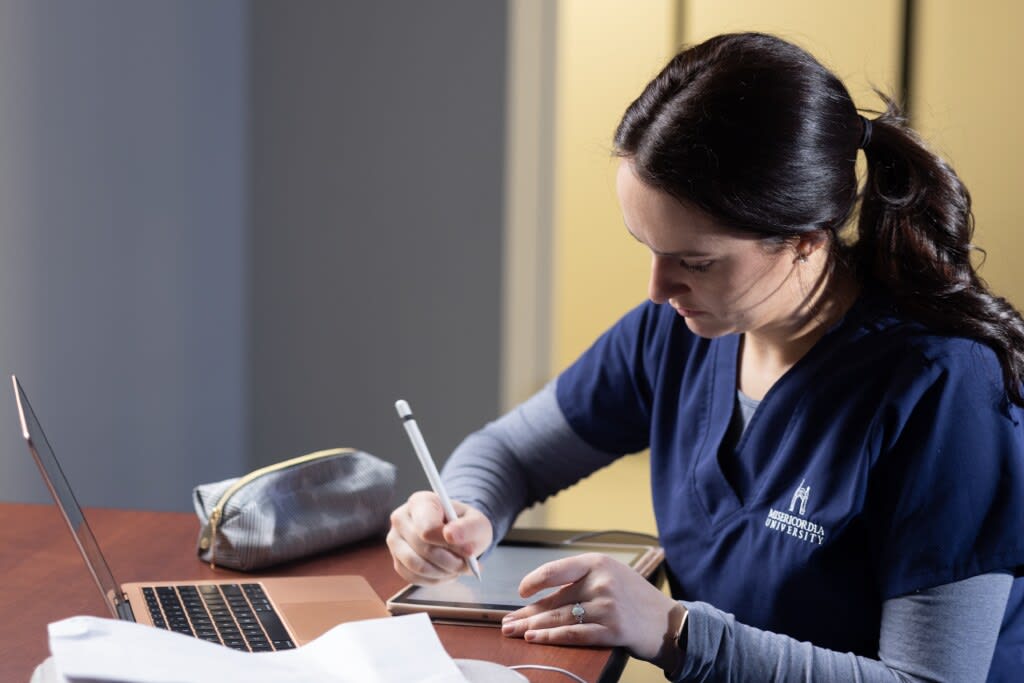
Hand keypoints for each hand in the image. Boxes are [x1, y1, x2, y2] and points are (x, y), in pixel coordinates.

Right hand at [386, 490, 492, 584]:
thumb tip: (451, 535)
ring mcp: (395, 541)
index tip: (468, 550)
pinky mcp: (398, 562)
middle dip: (451, 560)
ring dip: (444, 571)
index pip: (426, 527)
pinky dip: (436, 579)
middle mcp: (401, 519)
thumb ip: (468, 527)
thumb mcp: (477, 523)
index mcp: (420, 502)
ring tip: (460, 567)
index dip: (447, 542)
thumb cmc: (465, 526)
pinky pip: (415, 578)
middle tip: (469, 563)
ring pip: (418, 566)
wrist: (457, 535)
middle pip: (423, 548)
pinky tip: (448, 572)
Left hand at [500, 552, 685, 671]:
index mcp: (598, 563)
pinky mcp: (613, 630)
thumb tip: (538, 598)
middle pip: (555, 600)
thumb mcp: (610, 577)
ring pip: (560, 618)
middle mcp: (602, 582)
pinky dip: (552, 637)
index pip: (557, 569)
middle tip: (508, 622)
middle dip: (528, 613)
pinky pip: (574, 634)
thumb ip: (579, 584)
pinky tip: (536, 639)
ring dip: (534, 627)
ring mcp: (608, 606)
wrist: (668, 622)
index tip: (521, 592)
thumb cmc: (633, 599)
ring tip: (515, 632)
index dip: (534, 581)